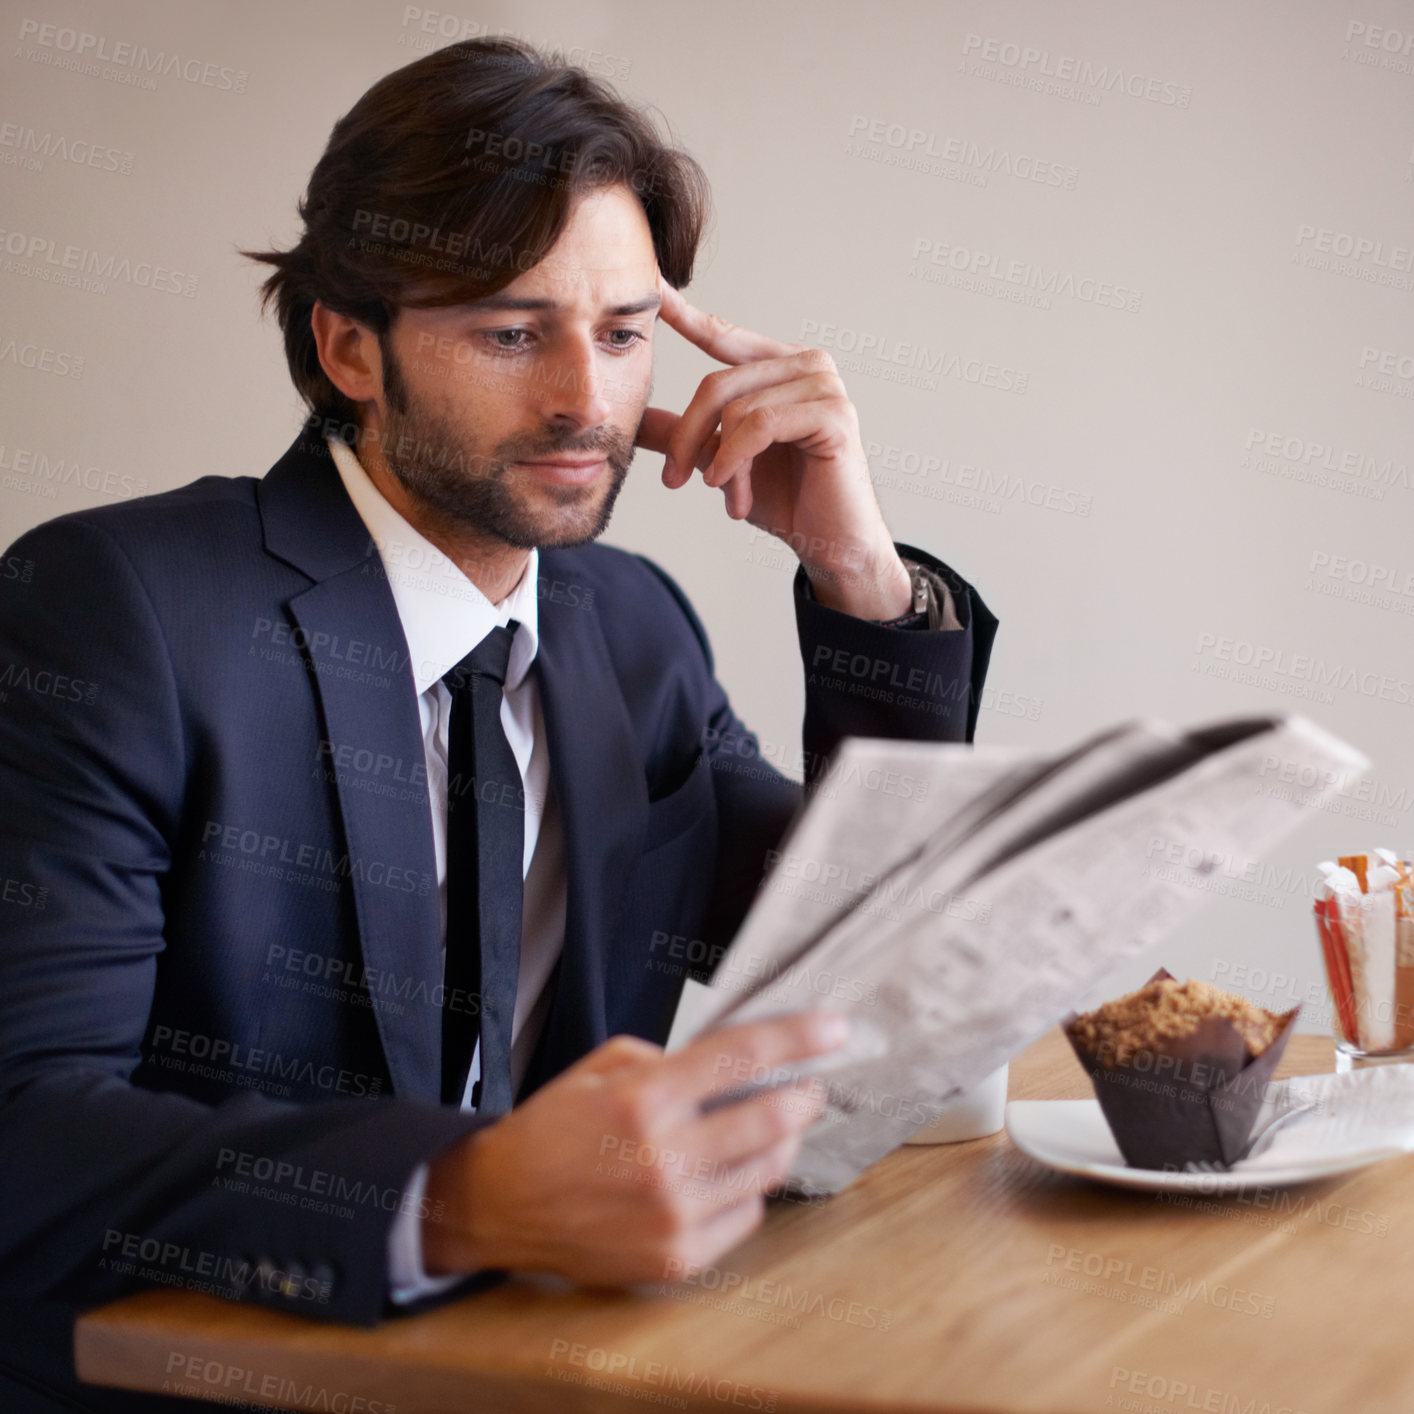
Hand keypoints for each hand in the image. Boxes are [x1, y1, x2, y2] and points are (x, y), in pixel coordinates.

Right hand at [421, 1010, 847, 1284]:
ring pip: (766, 1170)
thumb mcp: (600, 1068)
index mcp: (643, 1099)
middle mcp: (664, 1158)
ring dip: (780, 1142)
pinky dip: (749, 1189)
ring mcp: (673, 1214)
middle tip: (809, 1087)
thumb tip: (732, 1065)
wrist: (500, 1205)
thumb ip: (668, 1060)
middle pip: (771, 1118)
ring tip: (771, 1128)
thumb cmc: (553, 1129)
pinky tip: (731, 1173)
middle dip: (804, 1096)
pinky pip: (746, 1216)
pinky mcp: (676, 1256)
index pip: (741, 1056)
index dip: (797, 1037)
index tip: (834, 1027)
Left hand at [635, 278, 911, 619]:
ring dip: (718, 461)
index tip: (652, 293)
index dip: (685, 316)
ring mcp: (824, 385)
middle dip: (688, 437)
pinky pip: (760, 425)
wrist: (830, 542)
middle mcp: (806, 364)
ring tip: (724, 494)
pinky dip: (735, 460)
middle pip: (717, 383)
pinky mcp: (834, 414)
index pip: (722, 336)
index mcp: (780, 366)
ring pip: (736, 408)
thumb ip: (686, 435)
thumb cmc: (785, 499)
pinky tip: (731, 492)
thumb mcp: (722, 460)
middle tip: (674, 480)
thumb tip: (634, 420)